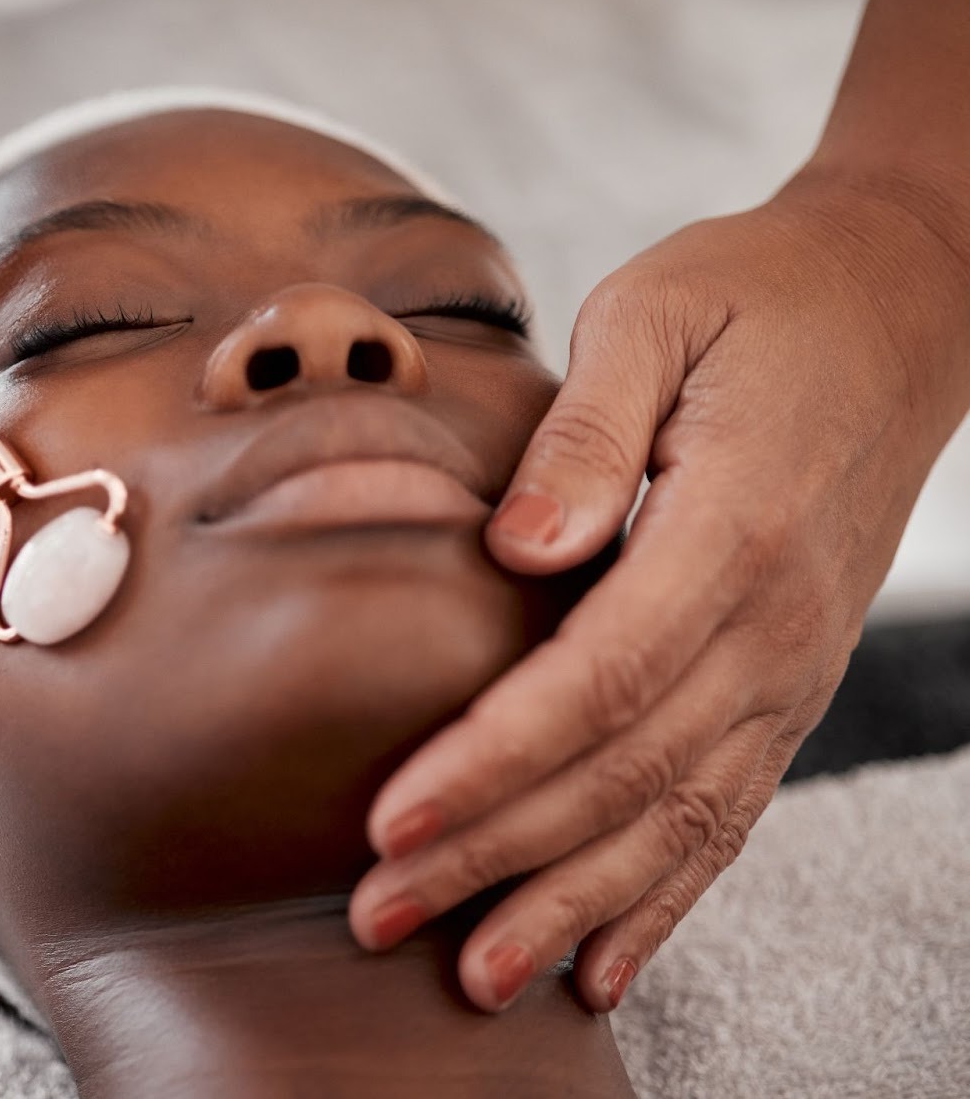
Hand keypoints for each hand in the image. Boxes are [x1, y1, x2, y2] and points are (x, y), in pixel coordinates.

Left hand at [349, 165, 969, 1011]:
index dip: (494, 759)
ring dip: (569, 906)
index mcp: (734, 528)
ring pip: (675, 820)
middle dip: (495, 855)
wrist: (896, 313)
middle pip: (623, 772)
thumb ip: (587, 429)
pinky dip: (662, 898)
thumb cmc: (753, 300)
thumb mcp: (656, 313)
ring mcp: (791, 668)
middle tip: (377, 914)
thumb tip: (518, 548)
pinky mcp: (786, 685)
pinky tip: (599, 965)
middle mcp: (775, 624)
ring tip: (473, 974)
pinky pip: (726, 814)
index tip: (393, 818)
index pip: (601, 676)